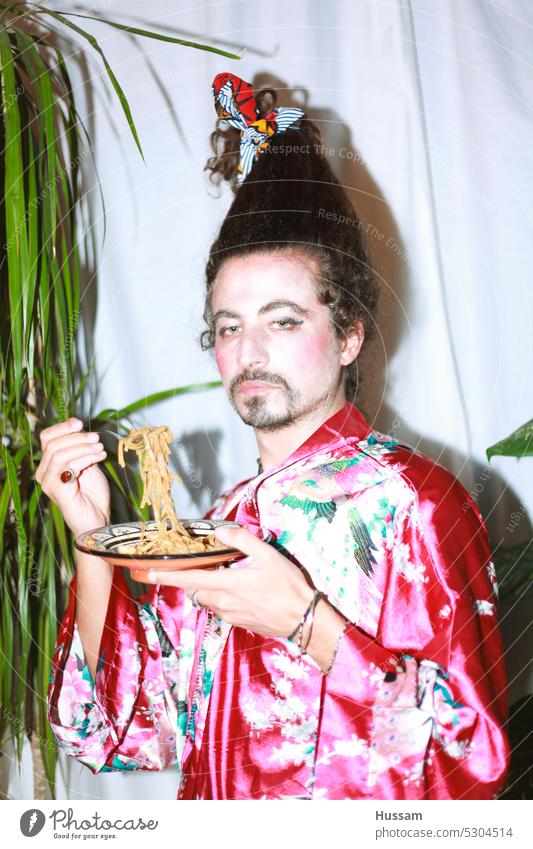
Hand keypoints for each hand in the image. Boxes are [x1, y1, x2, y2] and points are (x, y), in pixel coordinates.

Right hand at [35, 417, 110, 536]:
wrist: (97, 519)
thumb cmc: (92, 494)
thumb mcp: (88, 464)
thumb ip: (81, 449)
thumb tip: (81, 429)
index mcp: (49, 464)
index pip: (47, 437)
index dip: (62, 427)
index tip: (79, 422)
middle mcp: (44, 473)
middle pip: (53, 443)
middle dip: (77, 437)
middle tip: (96, 438)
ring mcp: (48, 482)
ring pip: (60, 453)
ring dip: (83, 447)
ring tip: (100, 448)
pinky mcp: (57, 490)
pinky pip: (69, 466)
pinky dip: (87, 457)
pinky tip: (100, 457)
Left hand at [141, 525, 314, 638]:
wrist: (304, 619)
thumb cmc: (287, 586)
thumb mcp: (268, 555)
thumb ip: (242, 540)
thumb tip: (220, 532)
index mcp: (226, 584)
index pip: (187, 579)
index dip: (164, 575)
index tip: (146, 572)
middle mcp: (223, 602)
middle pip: (196, 590)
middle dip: (192, 579)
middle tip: (196, 568)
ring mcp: (230, 615)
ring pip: (209, 600)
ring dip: (210, 588)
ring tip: (228, 576)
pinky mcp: (239, 623)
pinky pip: (223, 608)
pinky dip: (224, 598)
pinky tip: (243, 590)